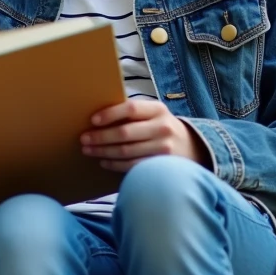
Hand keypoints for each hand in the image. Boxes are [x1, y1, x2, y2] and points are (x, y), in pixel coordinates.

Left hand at [81, 99, 208, 172]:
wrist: (192, 147)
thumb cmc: (160, 127)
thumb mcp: (153, 114)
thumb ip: (133, 113)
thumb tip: (97, 117)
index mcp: (157, 109)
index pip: (130, 109)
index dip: (110, 114)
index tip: (92, 120)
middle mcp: (162, 127)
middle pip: (125, 133)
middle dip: (100, 137)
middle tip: (83, 139)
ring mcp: (164, 148)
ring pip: (126, 151)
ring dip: (103, 151)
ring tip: (88, 150)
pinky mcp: (162, 165)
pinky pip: (132, 166)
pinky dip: (115, 164)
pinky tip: (103, 161)